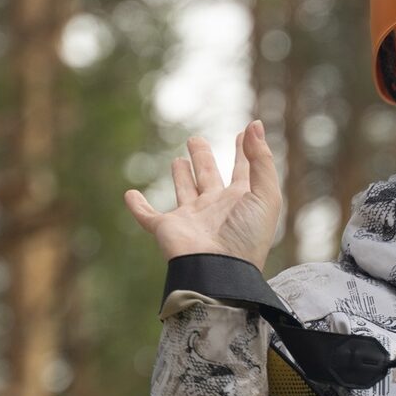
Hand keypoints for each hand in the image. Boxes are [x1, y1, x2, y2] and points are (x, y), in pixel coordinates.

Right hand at [124, 121, 281, 270]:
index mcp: (240, 201)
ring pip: (184, 191)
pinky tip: (130, 195)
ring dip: (181, 176)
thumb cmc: (246, 237)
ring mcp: (190, 219)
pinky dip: (138, 207)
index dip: (245, 152)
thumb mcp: (265, 195)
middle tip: (196, 141)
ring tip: (179, 160)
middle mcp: (215, 208)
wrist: (218, 271)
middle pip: (209, 177)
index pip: (242, 171)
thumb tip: (255, 125)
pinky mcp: (167, 229)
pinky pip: (148, 217)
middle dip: (203, 159)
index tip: (243, 133)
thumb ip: (261, 160)